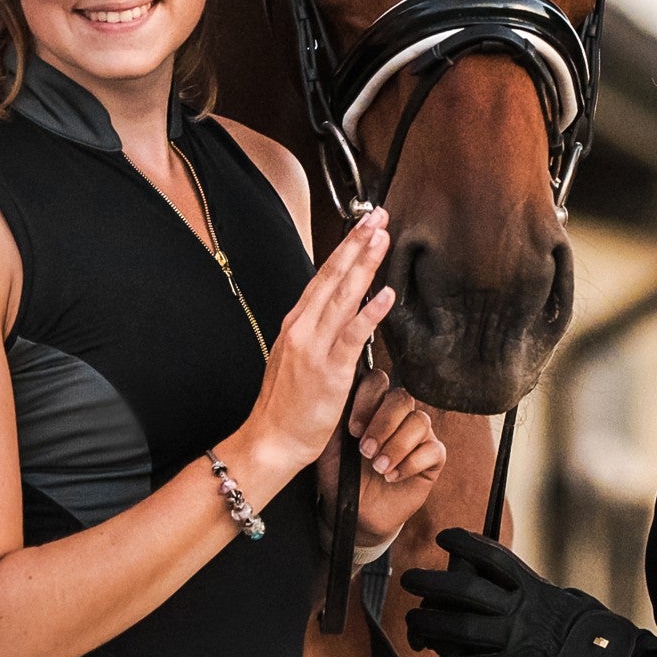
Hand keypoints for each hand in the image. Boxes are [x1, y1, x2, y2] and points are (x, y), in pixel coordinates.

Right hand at [239, 211, 393, 473]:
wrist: (271, 439)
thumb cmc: (285, 405)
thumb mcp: (294, 357)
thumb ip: (313, 333)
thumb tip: (335, 314)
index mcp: (295, 323)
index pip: (323, 276)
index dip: (346, 249)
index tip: (364, 226)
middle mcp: (303, 328)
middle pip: (333, 276)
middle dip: (357, 243)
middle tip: (377, 216)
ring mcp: (314, 347)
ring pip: (343, 296)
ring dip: (365, 264)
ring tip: (382, 237)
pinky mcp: (330, 370)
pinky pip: (353, 335)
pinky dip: (370, 312)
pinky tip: (385, 294)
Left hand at [317, 370, 446, 546]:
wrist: (355, 512)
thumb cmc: (341, 475)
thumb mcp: (328, 444)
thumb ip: (333, 415)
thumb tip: (333, 388)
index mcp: (371, 404)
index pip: (378, 380)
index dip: (367, 400)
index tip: (352, 430)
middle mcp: (397, 414)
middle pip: (402, 398)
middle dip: (383, 425)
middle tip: (365, 451)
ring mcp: (417, 434)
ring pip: (420, 421)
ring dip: (397, 446)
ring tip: (378, 468)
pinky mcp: (432, 458)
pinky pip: (433, 449)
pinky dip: (411, 463)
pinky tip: (392, 477)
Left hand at [400, 530, 648, 656]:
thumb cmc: (586, 632)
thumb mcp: (560, 599)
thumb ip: (529, 590)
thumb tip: (497, 579)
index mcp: (532, 586)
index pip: (491, 555)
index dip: (464, 543)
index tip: (444, 537)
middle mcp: (520, 608)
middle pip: (464, 590)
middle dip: (431, 583)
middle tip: (409, 579)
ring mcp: (516, 639)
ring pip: (459, 627)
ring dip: (430, 624)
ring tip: (413, 622)